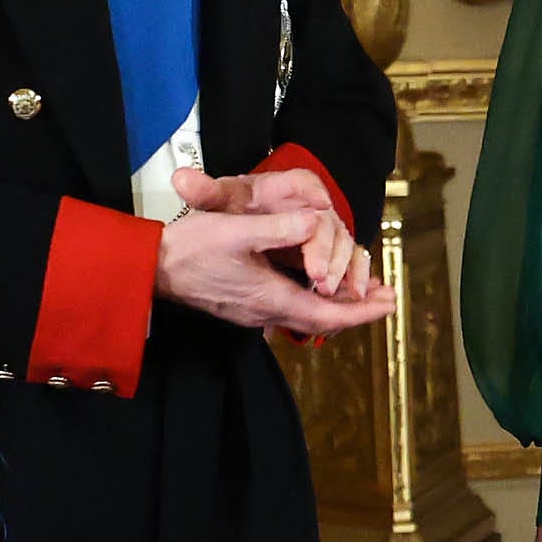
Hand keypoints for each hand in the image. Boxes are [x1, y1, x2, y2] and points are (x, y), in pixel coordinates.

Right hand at [154, 182, 393, 336]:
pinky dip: (314, 297)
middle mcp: (265, 312)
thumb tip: (317, 223)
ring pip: (307, 313)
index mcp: (270, 298)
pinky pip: (291, 306)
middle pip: (322, 318)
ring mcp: (253, 311)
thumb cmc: (190, 248)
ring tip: (362, 290)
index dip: (362, 311)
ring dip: (337, 303)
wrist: (151, 268)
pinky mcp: (244, 303)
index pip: (328, 314)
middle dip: (357, 309)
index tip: (390, 303)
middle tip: (386, 296)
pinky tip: (318, 282)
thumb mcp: (236, 231)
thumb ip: (279, 228)